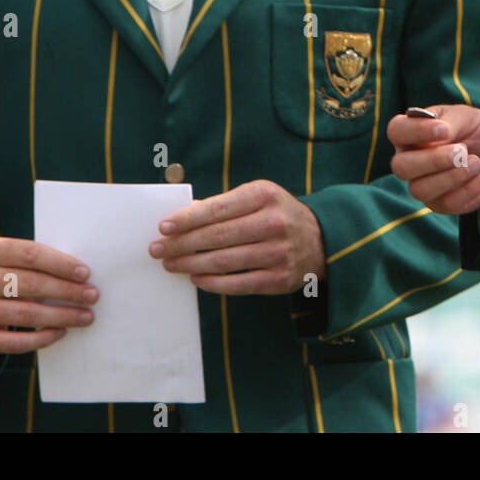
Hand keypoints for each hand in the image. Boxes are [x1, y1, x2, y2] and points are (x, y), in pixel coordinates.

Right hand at [0, 237, 96, 357]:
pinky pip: (15, 341)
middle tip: (92, 295)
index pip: (31, 255)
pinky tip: (60, 332)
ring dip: (62, 316)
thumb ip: (34, 261)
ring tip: (85, 316)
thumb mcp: (6, 259)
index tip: (85, 274)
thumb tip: (79, 273)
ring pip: (27, 313)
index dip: (61, 264)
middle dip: (67, 291)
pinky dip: (42, 337)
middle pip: (32, 284)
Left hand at [150, 179, 326, 294]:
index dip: (188, 219)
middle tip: (157, 250)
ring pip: (224, 262)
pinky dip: (213, 283)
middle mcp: (274, 222)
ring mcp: (278, 253)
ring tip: (171, 265)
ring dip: (191, 265)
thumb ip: (225, 204)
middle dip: (182, 244)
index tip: (164, 227)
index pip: (218, 208)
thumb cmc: (279, 214)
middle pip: (218, 236)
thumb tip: (185, 215)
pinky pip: (238, 284)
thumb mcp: (259, 197)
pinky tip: (196, 279)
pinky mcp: (279, 279)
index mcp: (265, 195)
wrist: (322, 240)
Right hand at [387, 104, 479, 212]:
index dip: (416, 131)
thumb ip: (450, 122)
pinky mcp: (439, 203)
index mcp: (411, 132)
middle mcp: (409, 159)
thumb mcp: (465, 116)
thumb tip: (440, 134)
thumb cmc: (474, 128)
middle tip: (462, 151)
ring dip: (453, 177)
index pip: (397, 130)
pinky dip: (469, 190)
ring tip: (477, 162)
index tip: (444, 129)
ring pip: (420, 190)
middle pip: (401, 167)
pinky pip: (446, 204)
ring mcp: (422, 184)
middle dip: (433, 160)